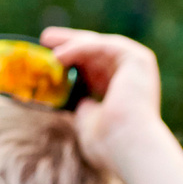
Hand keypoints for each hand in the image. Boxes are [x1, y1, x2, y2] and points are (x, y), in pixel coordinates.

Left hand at [42, 28, 166, 170]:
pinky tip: (58, 55)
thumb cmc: (108, 144)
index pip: (93, 68)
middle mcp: (130, 74)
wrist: (128, 145)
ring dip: (71, 41)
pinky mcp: (136, 59)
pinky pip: (102, 46)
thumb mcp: (87, 121)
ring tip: (46, 39)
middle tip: (45, 37)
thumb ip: (82, 108)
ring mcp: (136, 65)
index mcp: (120, 89)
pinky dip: (79, 49)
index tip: (49, 57)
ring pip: (98, 45)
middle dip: (69, 43)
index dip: (71, 60)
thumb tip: (72, 100)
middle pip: (95, 52)